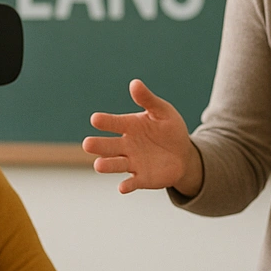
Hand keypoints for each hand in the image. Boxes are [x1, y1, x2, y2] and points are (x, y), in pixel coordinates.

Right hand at [83, 79, 202, 195]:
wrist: (183, 154)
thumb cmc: (169, 130)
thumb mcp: (162, 111)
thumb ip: (148, 100)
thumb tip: (135, 83)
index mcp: (129, 126)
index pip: (113, 123)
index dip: (105, 121)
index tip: (96, 119)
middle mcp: (125, 145)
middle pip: (108, 146)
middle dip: (98, 145)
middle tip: (87, 144)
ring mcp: (132, 162)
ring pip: (115, 164)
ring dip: (106, 165)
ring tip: (98, 165)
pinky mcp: (141, 178)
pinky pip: (132, 182)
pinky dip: (127, 185)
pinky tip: (123, 187)